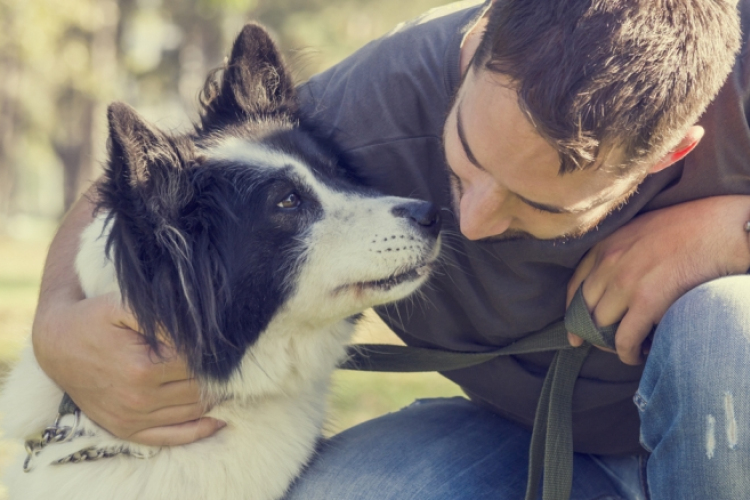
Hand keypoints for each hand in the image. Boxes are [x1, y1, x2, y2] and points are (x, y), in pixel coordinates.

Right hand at [32, 292, 224, 444]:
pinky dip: (199, 429)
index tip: (224, 342)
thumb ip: (163, 317)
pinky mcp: (125, 429)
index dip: (215, 353)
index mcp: (143, 368)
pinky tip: (219, 417)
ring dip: (214, 398)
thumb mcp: (124, 305)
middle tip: (231, 360)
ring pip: (192, 412)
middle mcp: (138, 399)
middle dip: (219, 374)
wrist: (56, 343)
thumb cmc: (94, 318)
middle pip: (200, 389)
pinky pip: (171, 437)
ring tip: (226, 379)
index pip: (199, 364)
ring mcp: (132, 418)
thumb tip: (199, 331)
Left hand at [567, 196, 749, 364]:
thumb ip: (622, 253)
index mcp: (605, 245)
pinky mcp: (647, 301)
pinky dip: (628, 353)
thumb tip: (616, 283)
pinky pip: (625, 339)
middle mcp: (608, 263)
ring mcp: (625, 282)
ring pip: (601, 327)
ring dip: (611, 344)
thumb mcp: (641, 231)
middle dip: (592, 332)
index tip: (574, 331)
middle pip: (585, 310)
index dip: (572, 313)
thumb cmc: (690, 228)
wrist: (722, 227)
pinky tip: (638, 356)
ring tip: (627, 349)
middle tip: (605, 345)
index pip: (575, 286)